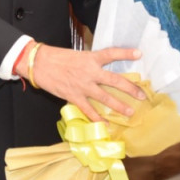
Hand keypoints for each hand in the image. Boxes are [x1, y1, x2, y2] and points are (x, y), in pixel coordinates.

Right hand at [30, 45, 144, 121]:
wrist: (38, 63)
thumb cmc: (56, 57)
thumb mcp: (76, 55)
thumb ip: (89, 62)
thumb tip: (100, 67)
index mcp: (90, 58)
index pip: (111, 53)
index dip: (126, 53)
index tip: (139, 53)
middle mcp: (90, 72)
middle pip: (115, 81)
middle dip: (130, 89)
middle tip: (142, 95)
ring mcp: (83, 86)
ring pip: (105, 98)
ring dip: (119, 106)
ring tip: (130, 112)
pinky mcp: (73, 96)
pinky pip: (88, 110)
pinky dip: (97, 119)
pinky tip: (105, 125)